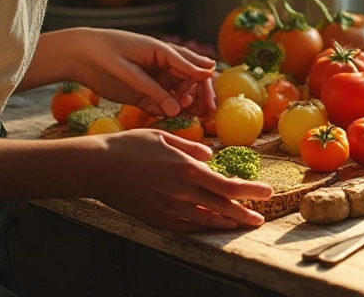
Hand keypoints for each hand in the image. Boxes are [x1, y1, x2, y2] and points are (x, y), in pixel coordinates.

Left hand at [67, 28, 216, 119]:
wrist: (78, 55)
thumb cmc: (105, 54)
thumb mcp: (130, 71)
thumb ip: (154, 90)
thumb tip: (179, 109)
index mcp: (163, 52)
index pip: (192, 67)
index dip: (203, 84)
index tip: (210, 101)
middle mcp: (163, 67)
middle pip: (190, 82)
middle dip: (199, 96)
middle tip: (205, 112)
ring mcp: (154, 81)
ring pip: (178, 95)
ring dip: (185, 105)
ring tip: (188, 115)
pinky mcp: (143, 95)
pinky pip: (161, 105)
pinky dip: (167, 112)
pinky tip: (169, 117)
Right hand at [91, 130, 272, 231]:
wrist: (97, 168)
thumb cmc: (130, 146)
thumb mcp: (164, 137)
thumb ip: (191, 147)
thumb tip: (210, 157)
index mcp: (187, 169)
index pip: (228, 186)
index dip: (251, 191)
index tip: (267, 191)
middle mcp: (181, 192)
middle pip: (222, 208)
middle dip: (245, 213)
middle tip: (261, 218)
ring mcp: (168, 208)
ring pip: (206, 220)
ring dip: (226, 223)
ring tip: (242, 224)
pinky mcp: (155, 218)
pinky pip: (185, 226)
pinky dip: (202, 225)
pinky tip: (211, 225)